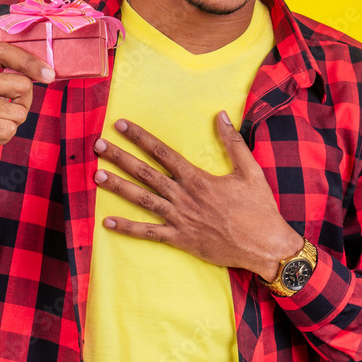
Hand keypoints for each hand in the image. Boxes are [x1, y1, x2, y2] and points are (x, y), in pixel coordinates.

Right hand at [0, 42, 53, 224]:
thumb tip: (45, 71)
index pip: (3, 50)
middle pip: (23, 85)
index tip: (49, 74)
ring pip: (19, 111)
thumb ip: (3, 77)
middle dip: (23, 104)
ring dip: (11, 124)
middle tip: (1, 115)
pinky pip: (10, 129)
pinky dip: (3, 138)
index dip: (30, 60)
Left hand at [92, 111, 304, 279]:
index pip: (163, 152)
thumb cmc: (259, 208)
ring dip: (118, 187)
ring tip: (97, 176)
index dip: (141, 137)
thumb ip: (233, 142)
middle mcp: (184, 197)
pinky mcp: (180, 240)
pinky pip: (149, 233)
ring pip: (142, 200)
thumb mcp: (250, 170)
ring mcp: (180, 219)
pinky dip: (128, 228)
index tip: (122, 125)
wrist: (265, 246)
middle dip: (120, 158)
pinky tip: (108, 222)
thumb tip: (220, 115)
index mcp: (198, 179)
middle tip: (99, 146)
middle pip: (145, 173)